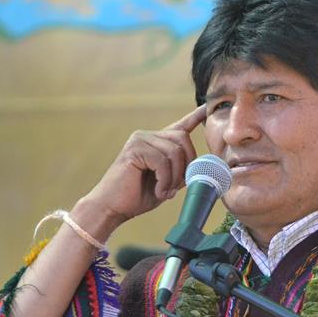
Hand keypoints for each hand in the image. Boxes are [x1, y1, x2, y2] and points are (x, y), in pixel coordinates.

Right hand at [79, 105, 206, 232]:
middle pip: (183, 139)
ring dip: (175, 177)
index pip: (179, 127)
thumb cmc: (138, 197)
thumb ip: (180, 170)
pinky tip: (159, 192)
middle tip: (177, 187)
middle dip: (187, 165)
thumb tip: (200, 166)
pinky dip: (165, 180)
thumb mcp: (167, 182)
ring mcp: (139, 140)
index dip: (194, 118)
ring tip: (165, 192)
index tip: (206, 108)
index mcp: (156, 142)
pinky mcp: (134, 149)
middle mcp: (147, 136)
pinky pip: (162, 161)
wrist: (112, 208)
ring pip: (175, 152)